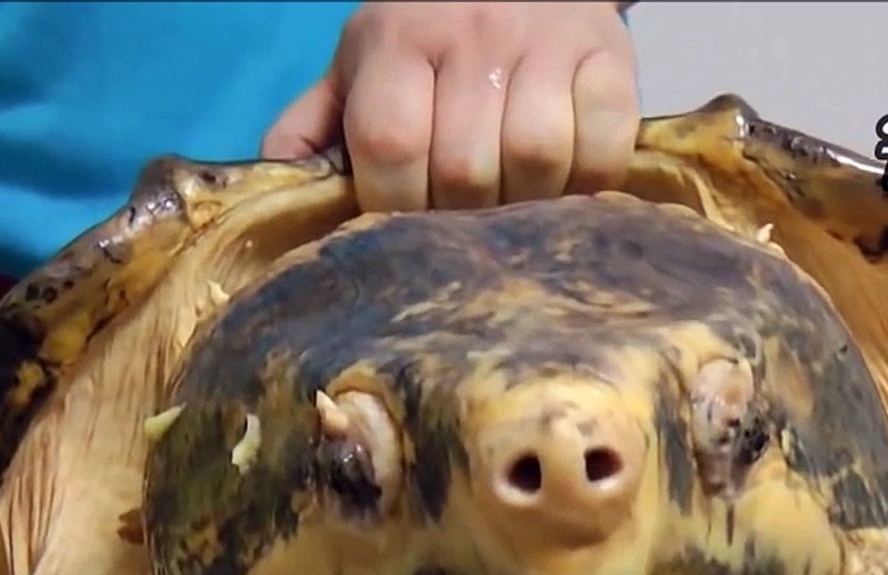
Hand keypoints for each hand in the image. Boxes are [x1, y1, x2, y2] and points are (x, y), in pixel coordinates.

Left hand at [261, 2, 639, 212]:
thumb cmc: (427, 34)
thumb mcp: (359, 65)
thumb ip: (314, 127)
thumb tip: (276, 194)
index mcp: (396, 41)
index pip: (390, 144)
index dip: (394, 205)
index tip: (402, 226)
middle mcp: (472, 34)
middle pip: (464, 168)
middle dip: (459, 217)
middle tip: (461, 226)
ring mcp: (546, 43)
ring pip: (536, 159)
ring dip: (524, 205)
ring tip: (512, 209)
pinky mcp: (611, 56)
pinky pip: (605, 145)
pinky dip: (588, 180)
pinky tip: (565, 183)